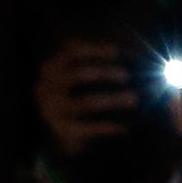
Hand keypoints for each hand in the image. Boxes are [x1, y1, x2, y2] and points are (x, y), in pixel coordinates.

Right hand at [34, 39, 137, 157]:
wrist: (56, 133)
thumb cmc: (74, 96)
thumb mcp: (78, 76)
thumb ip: (97, 65)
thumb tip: (133, 58)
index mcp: (53, 67)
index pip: (73, 51)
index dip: (96, 50)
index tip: (117, 52)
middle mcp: (48, 86)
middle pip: (79, 74)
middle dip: (106, 73)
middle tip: (126, 76)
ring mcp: (52, 110)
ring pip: (86, 102)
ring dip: (113, 100)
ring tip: (133, 99)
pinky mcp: (62, 131)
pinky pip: (87, 128)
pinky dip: (107, 127)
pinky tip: (123, 127)